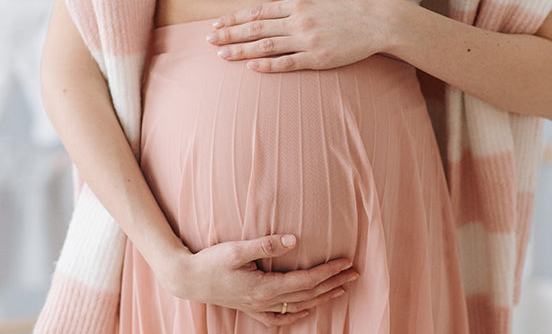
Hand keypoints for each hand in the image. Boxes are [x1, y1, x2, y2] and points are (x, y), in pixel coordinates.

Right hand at [158, 234, 358, 327]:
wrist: (188, 279)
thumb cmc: (212, 261)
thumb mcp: (237, 249)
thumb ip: (266, 245)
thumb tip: (294, 240)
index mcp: (264, 287)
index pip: (306, 280)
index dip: (328, 271)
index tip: (347, 262)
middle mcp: (265, 301)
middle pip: (308, 294)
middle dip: (334, 283)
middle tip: (355, 273)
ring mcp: (258, 308)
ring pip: (298, 307)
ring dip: (322, 298)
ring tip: (341, 289)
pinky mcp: (251, 308)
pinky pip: (280, 318)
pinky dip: (297, 315)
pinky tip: (306, 312)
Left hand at [206, 0, 390, 71]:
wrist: (378, 22)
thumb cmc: (351, 2)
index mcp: (298, 3)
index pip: (258, 11)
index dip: (235, 17)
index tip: (218, 22)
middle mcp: (299, 21)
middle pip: (256, 28)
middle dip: (229, 34)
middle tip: (209, 40)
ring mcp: (308, 41)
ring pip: (267, 46)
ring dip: (242, 51)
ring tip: (222, 55)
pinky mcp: (318, 59)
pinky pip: (288, 63)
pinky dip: (269, 65)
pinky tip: (252, 67)